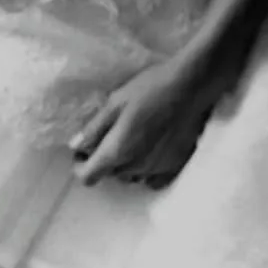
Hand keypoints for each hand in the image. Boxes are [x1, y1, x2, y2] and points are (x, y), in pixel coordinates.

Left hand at [70, 50, 229, 190]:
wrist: (191, 88)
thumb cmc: (149, 89)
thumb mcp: (115, 102)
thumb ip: (94, 129)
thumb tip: (76, 147)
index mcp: (117, 152)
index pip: (88, 177)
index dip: (80, 166)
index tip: (83, 151)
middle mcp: (136, 168)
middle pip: (110, 175)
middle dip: (104, 160)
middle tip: (109, 135)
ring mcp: (157, 170)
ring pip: (130, 177)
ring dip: (124, 165)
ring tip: (131, 140)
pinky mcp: (175, 167)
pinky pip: (152, 179)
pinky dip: (145, 171)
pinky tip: (149, 152)